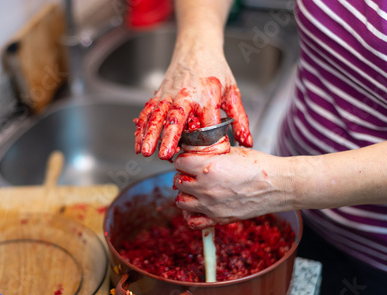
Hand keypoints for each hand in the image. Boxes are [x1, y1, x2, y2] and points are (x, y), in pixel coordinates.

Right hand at [134, 41, 252, 159]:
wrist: (197, 47)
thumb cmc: (215, 69)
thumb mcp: (232, 92)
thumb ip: (240, 119)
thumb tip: (247, 142)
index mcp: (208, 95)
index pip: (207, 123)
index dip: (206, 141)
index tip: (206, 154)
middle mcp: (186, 95)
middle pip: (176, 118)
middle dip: (169, 137)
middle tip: (164, 155)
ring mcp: (170, 94)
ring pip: (157, 116)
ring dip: (150, 135)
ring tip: (145, 152)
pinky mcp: (159, 94)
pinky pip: (148, 112)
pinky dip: (142, 128)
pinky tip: (139, 143)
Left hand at [173, 147, 293, 228]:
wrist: (278, 185)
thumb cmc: (259, 166)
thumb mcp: (232, 151)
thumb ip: (211, 153)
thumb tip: (195, 151)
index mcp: (208, 167)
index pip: (179, 163)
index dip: (183, 159)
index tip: (189, 160)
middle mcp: (205, 188)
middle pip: (178, 182)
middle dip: (183, 175)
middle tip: (192, 174)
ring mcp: (210, 205)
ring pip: (181, 201)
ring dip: (185, 194)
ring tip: (195, 189)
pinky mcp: (218, 219)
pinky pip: (192, 222)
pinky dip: (191, 215)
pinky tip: (198, 206)